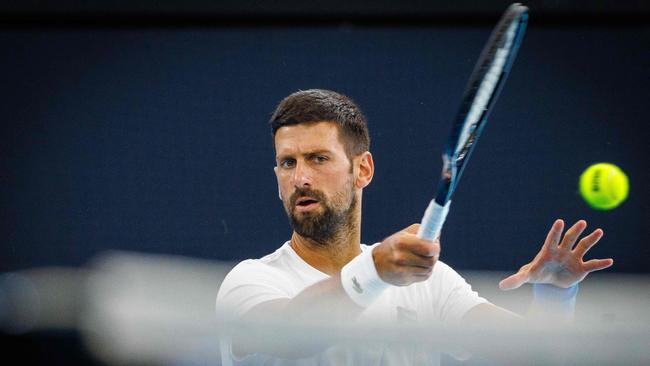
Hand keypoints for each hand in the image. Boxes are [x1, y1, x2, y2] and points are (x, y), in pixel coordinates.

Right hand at [373, 224, 439, 285]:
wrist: (376, 264)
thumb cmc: (394, 246)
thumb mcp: (403, 234)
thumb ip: (421, 231)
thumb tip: (437, 234)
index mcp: (401, 242)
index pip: (427, 248)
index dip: (435, 247)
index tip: (435, 245)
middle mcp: (401, 257)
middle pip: (431, 260)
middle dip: (434, 255)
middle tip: (431, 252)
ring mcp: (402, 270)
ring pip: (429, 269)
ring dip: (429, 264)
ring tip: (423, 259)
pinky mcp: (405, 280)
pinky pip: (424, 276)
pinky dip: (425, 271)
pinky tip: (418, 266)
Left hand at [499, 219, 613, 289]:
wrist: (549, 281)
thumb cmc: (537, 273)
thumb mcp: (526, 277)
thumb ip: (515, 280)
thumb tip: (500, 286)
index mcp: (548, 251)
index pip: (552, 239)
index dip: (556, 232)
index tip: (560, 221)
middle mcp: (562, 251)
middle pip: (569, 239)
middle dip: (575, 231)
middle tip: (582, 222)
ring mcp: (573, 258)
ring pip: (583, 246)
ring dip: (591, 240)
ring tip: (599, 231)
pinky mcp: (581, 268)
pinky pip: (592, 264)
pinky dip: (600, 263)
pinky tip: (609, 261)